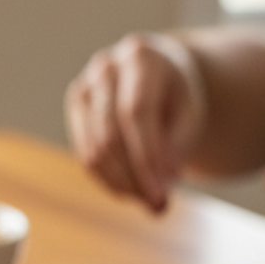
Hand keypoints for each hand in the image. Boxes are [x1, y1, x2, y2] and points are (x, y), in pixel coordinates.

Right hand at [66, 33, 206, 212]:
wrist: (156, 77)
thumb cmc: (176, 97)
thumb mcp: (190, 116)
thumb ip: (176, 146)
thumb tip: (159, 184)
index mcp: (140, 57)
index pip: (135, 112)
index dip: (146, 156)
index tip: (161, 193)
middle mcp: (105, 68)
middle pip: (110, 134)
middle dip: (134, 178)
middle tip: (158, 206)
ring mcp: (83, 88)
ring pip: (93, 150)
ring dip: (121, 184)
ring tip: (148, 201)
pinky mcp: (74, 112)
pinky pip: (85, 156)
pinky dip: (108, 180)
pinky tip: (130, 190)